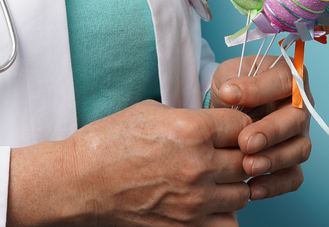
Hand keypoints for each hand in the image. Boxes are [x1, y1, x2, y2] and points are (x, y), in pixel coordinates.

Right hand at [8, 100, 253, 225]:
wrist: (79, 182)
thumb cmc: (108, 142)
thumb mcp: (151, 112)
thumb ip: (190, 117)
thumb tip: (214, 124)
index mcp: (192, 130)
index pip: (243, 126)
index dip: (237, 125)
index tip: (227, 129)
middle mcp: (199, 166)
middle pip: (248, 160)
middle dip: (238, 154)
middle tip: (222, 152)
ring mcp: (194, 200)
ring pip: (243, 193)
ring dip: (233, 184)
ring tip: (213, 178)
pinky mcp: (186, 226)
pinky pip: (227, 223)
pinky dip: (223, 213)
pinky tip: (208, 202)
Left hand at [209, 55, 312, 200]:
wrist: (227, 108)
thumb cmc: (232, 87)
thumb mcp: (228, 75)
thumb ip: (232, 82)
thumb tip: (230, 93)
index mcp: (288, 78)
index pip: (284, 80)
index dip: (259, 89)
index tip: (229, 96)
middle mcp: (300, 106)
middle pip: (296, 119)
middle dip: (271, 132)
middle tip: (245, 142)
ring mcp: (298, 134)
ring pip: (299, 149)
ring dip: (274, 160)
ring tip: (248, 166)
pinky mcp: (292, 160)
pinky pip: (293, 176)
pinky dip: (275, 185)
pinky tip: (253, 189)